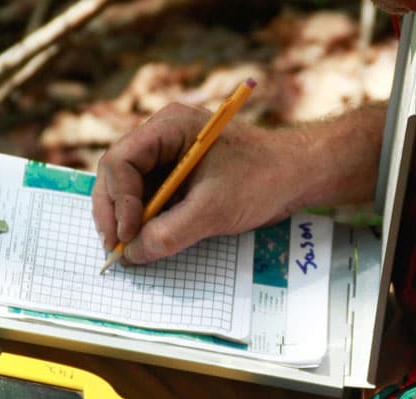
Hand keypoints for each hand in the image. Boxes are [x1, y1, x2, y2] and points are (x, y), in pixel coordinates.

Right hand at [91, 102, 303, 264]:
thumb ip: (170, 233)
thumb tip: (131, 254)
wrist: (300, 177)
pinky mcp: (182, 181)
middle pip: (118, 175)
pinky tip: (150, 244)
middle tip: (117, 249)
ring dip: (129, 221)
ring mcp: (171, 159)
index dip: (117, 200)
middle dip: (115, 213)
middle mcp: (163, 139)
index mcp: (168, 127)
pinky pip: (153, 201)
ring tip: (131, 251)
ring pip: (132, 191)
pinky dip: (148, 223)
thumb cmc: (263, 180)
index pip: (120, 161)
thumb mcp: (214, 210)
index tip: (126, 234)